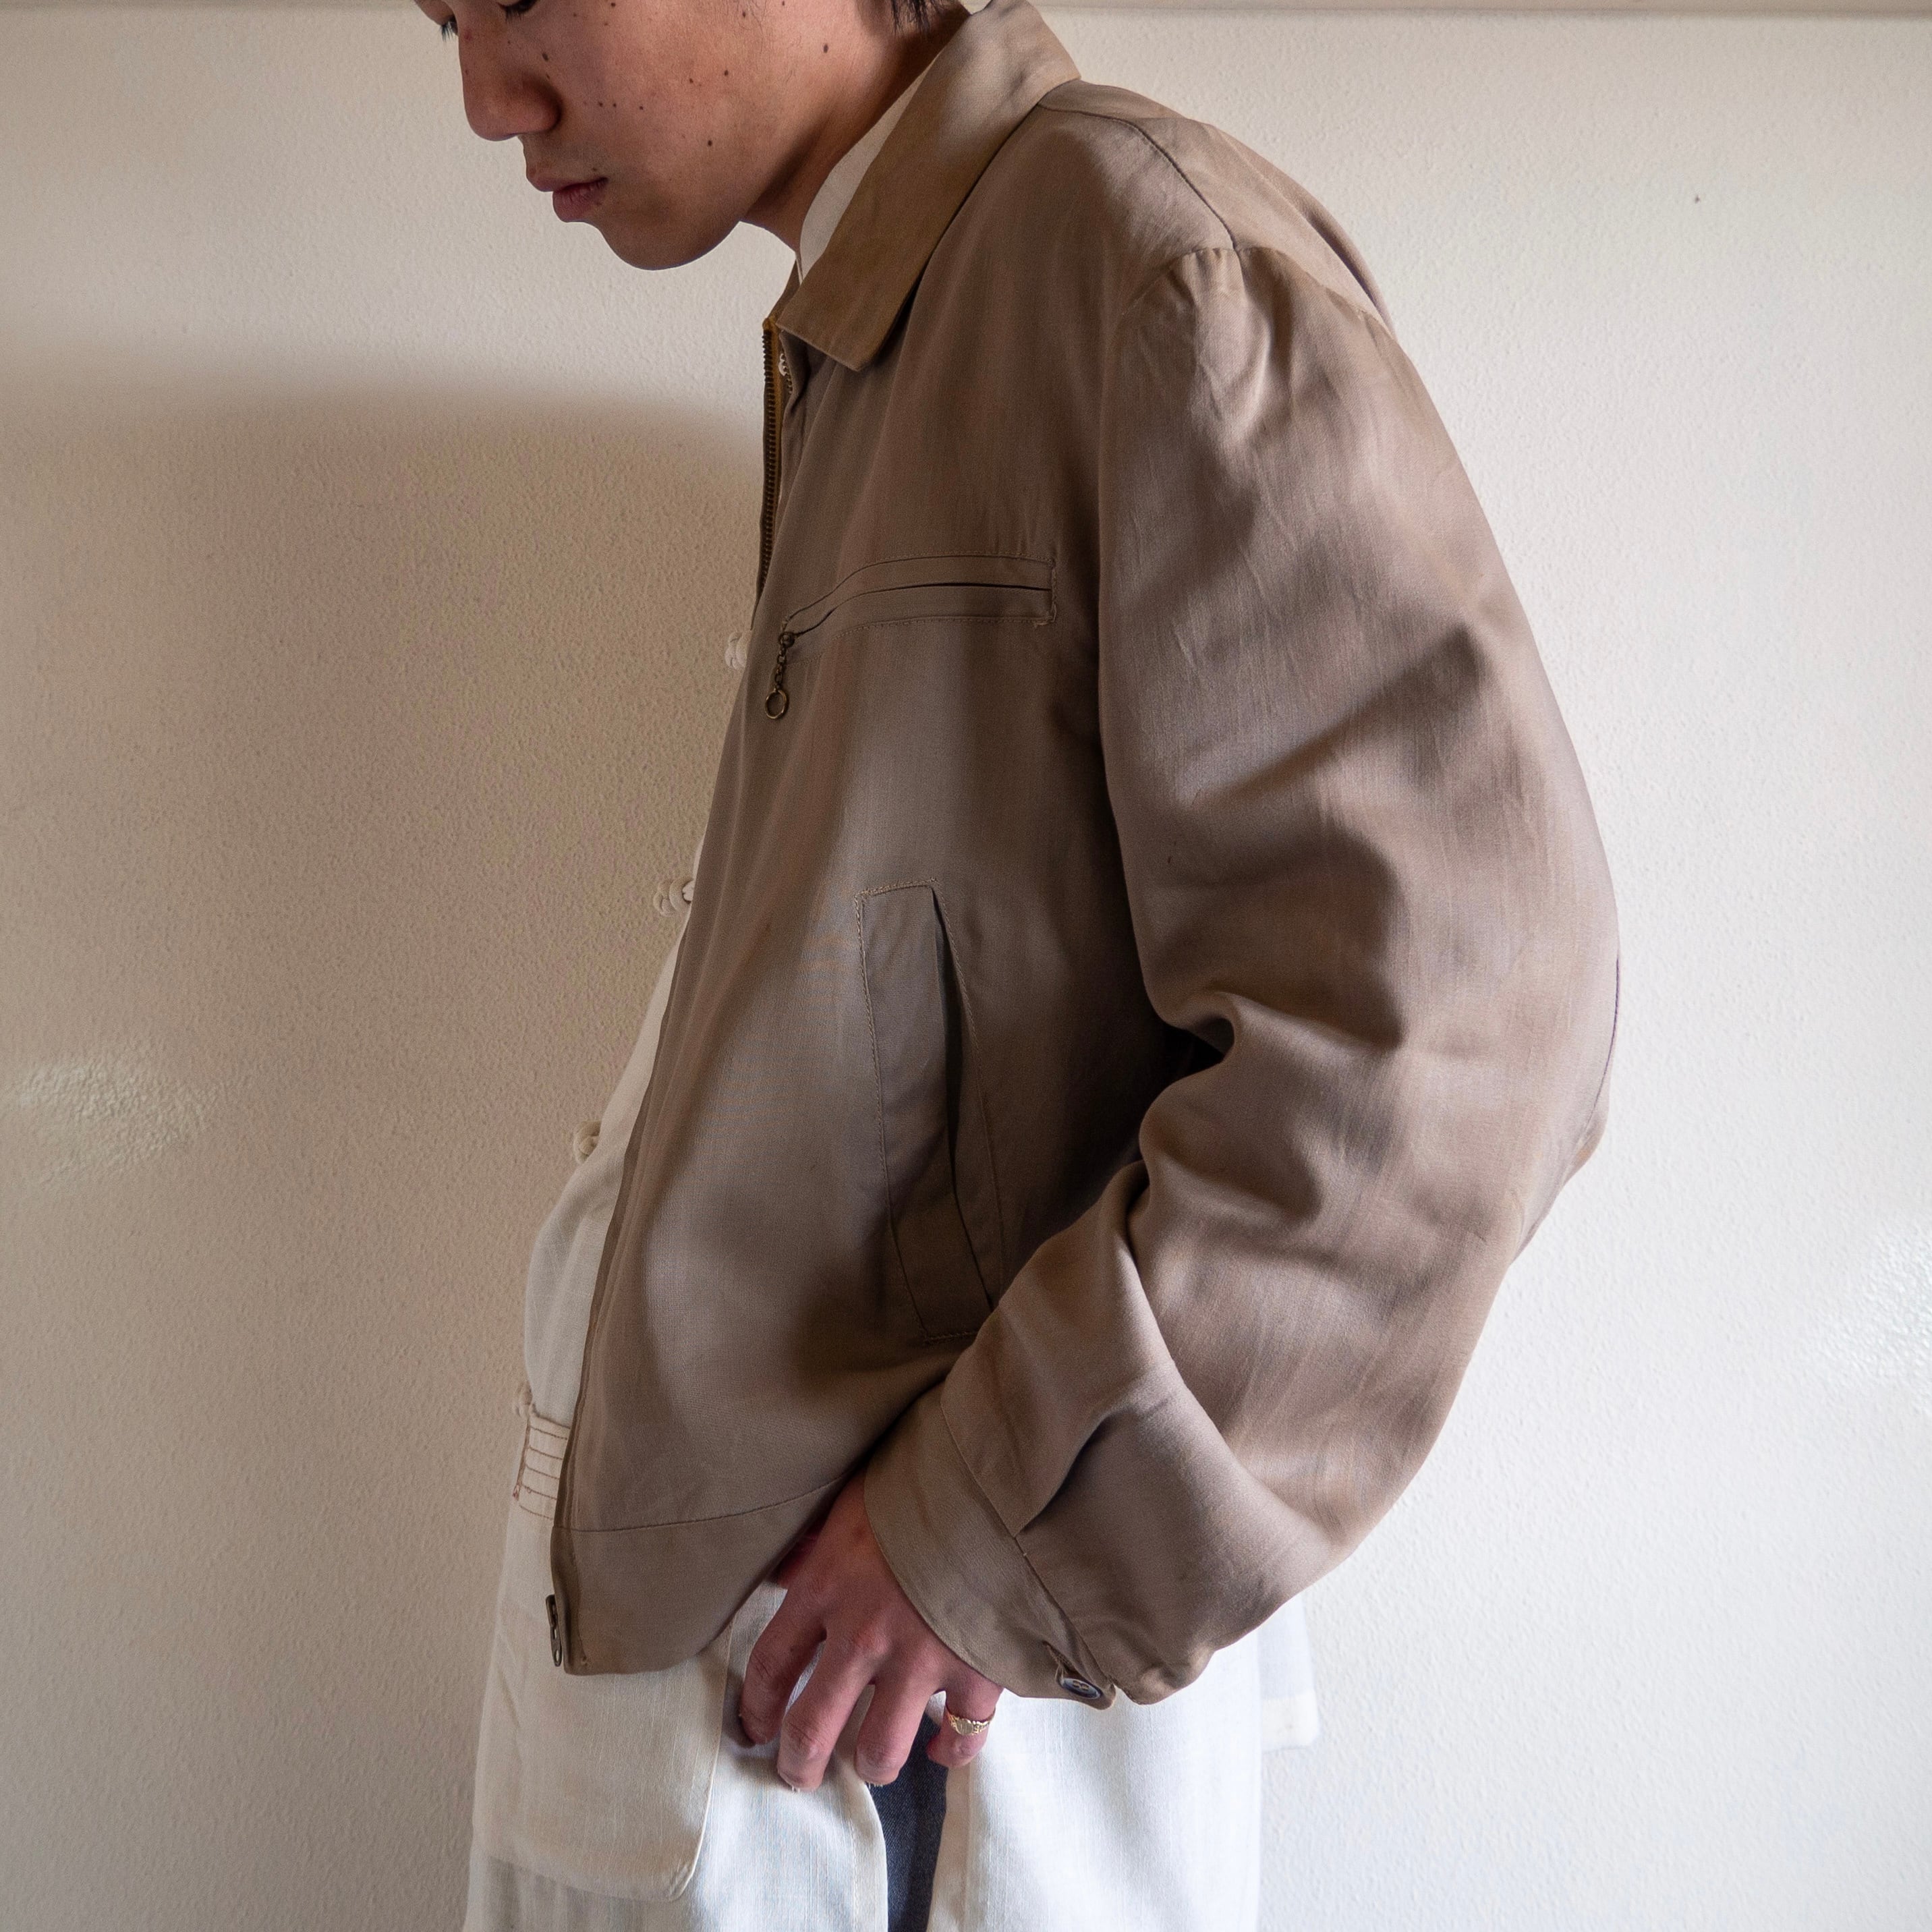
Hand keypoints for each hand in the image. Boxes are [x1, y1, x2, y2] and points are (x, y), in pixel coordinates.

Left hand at [739, 1472, 1001, 1790]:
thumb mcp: (850, 1503)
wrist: (995, 1480)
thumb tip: (784, 1570)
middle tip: (798, 1777)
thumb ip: (815, 1545)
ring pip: (879, 1751)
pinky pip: (960, 1736)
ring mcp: (920, 1657)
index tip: (754, 1728)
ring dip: (871, 1765)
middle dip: (799, 1766)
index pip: (770, 1665)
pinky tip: (940, 1745)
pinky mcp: (975, 1669)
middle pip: (812, 1729)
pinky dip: (950, 1750)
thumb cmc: (917, 1483)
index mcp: (825, 1586)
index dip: (755, 1708)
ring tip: (869, 1762)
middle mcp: (864, 1632)